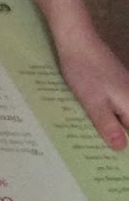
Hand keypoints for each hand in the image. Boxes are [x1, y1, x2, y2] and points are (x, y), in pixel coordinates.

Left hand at [57, 32, 128, 149]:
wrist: (76, 39)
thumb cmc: (84, 72)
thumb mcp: (93, 103)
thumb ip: (108, 126)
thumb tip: (122, 148)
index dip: (127, 145)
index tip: (117, 160)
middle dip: (120, 138)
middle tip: (103, 154)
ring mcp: (125, 88)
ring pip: (122, 114)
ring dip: (113, 127)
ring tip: (95, 143)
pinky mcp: (114, 82)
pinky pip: (115, 105)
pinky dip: (107, 115)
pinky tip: (91, 121)